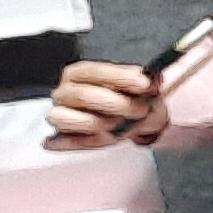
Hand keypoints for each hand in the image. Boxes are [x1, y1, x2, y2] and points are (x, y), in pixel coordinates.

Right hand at [44, 59, 168, 149]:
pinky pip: (70, 140)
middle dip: (117, 104)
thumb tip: (153, 80)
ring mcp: (59, 115)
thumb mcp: (140, 88)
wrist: (129, 120)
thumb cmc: (129, 99)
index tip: (144, 84)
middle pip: (83, 95)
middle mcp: (64, 92)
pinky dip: (90, 140)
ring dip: (100, 123)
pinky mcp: (62, 137)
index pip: (93, 71)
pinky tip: (108, 136)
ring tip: (122, 124)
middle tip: (141, 109)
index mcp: (79, 73)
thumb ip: (144, 82)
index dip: (119, 77)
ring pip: (70, 119)